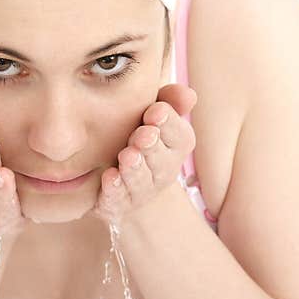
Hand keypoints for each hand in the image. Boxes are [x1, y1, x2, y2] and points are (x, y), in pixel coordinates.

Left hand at [90, 85, 197, 226]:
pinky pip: (119, 199)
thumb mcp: (154, 115)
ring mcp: (142, 191)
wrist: (125, 183)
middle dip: (152, 146)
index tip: (155, 112)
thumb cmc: (140, 136)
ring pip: (141, 181)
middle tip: (143, 135)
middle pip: (161, 160)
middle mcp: (163, 170)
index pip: (179, 135)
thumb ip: (169, 100)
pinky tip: (110, 177)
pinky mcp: (118, 204)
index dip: (168, 123)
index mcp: (176, 146)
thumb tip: (189, 94)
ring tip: (128, 156)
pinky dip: (115, 189)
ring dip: (135, 168)